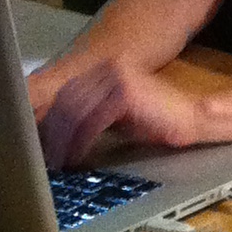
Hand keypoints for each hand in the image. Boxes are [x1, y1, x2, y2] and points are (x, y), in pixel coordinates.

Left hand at [35, 59, 206, 170]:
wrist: (192, 120)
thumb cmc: (156, 123)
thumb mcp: (114, 118)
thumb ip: (87, 118)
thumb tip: (54, 134)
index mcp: (102, 71)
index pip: (63, 95)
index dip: (47, 122)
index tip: (39, 146)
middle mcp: (106, 68)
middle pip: (63, 102)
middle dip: (50, 135)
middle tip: (45, 160)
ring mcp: (116, 77)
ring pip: (72, 111)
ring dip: (61, 142)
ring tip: (59, 163)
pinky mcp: (124, 92)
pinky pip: (90, 120)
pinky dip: (79, 142)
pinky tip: (77, 157)